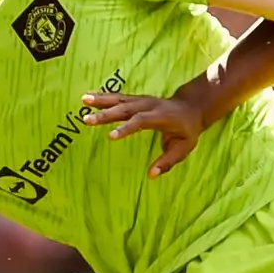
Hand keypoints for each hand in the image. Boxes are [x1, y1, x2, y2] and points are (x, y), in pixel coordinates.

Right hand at [83, 91, 203, 177]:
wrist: (190, 107)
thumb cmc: (187, 131)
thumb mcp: (184, 148)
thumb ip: (168, 161)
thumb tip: (151, 175)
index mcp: (161, 117)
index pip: (141, 121)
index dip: (126, 128)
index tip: (110, 136)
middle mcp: (149, 106)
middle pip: (126, 109)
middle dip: (106, 114)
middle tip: (88, 120)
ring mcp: (142, 100)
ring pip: (120, 100)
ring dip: (101, 100)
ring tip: (83, 101)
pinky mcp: (136, 99)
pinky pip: (118, 97)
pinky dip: (102, 97)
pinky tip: (87, 98)